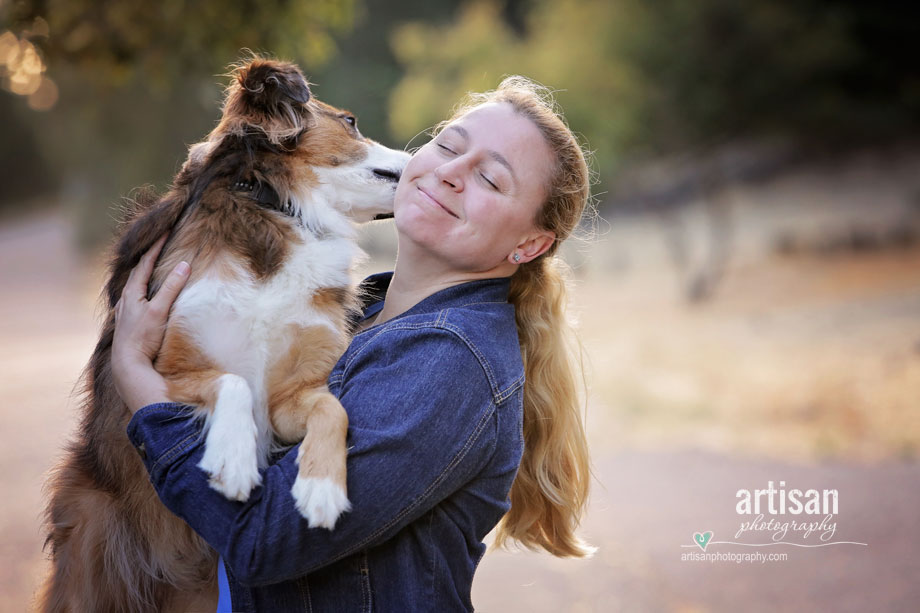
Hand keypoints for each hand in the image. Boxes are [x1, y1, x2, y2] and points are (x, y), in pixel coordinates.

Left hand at [111, 234, 190, 412]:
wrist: (129, 366)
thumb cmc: (143, 338)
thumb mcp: (159, 310)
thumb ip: (171, 288)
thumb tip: (183, 265)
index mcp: (131, 292)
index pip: (145, 262)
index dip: (156, 246)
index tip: (166, 231)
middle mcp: (125, 300)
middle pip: (138, 272)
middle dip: (150, 258)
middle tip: (161, 245)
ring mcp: (125, 313)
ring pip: (135, 287)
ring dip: (146, 275)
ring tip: (155, 268)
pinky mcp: (129, 324)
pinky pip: (136, 300)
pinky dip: (145, 292)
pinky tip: (147, 298)